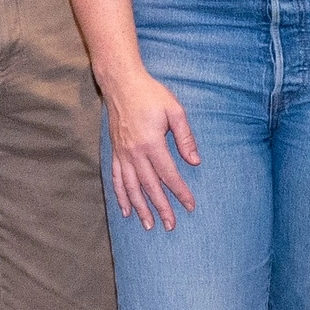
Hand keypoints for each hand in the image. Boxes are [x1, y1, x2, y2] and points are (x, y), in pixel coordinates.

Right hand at [99, 66, 201, 230]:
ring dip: (141, 208)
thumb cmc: (150, 95)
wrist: (121, 84)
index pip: (169, 175)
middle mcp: (135, 153)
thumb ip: (185, 137)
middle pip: (150, 187)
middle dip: (161, 208)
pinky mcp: (115, 152)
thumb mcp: (174, 110)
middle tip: (171, 225)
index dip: (180, 192)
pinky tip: (126, 210)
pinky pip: (116, 179)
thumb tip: (194, 161)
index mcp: (152, 143)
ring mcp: (122, 154)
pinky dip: (121, 196)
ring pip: (131, 188)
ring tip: (148, 225)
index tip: (190, 205)